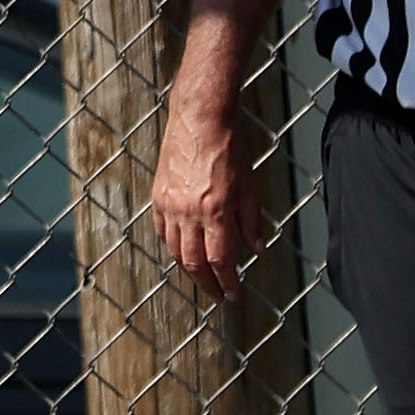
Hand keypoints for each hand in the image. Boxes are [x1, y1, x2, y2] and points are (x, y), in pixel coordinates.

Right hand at [148, 96, 263, 300]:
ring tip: (202, 276)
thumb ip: (251, 221)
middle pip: (194, 261)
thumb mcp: (249, 186)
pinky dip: (171, 245)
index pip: (220, 260)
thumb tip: (256, 250)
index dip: (227, 282)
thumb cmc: (228, 148)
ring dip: (188, 268)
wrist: (199, 119)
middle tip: (218, 295)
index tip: (233, 294)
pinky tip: (181, 250)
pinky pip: (161, 230)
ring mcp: (169, 203)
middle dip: (207, 284)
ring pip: (174, 249)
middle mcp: (188, 211)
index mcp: (215, 210)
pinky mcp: (158, 194)